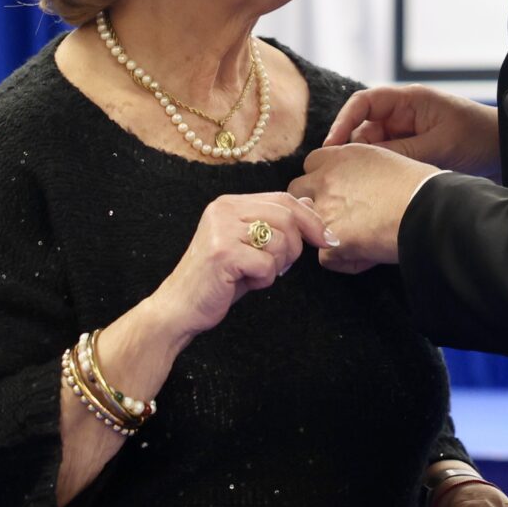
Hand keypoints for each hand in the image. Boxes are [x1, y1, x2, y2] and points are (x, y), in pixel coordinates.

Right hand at [152, 194, 330, 337]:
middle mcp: (224, 209)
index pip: (283, 199)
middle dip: (295, 246)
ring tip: (255, 274)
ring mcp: (222, 230)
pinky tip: (245, 283)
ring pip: (280, 241)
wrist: (180, 307)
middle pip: (287, 217)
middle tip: (280, 266)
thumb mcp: (250, 247)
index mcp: (230, 203)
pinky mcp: (223, 253)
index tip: (327, 239)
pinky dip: (264, 280)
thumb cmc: (219, 279)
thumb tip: (310, 204)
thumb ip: (275, 224)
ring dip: (277, 266)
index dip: (310, 219)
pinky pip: (267, 264)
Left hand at [288, 145, 440, 274]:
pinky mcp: (330, 241)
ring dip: (322, 233)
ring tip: (354, 239)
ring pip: (304, 225)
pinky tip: (367, 257)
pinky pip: (325, 258)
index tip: (338, 191)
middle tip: (337, 216)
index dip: (322, 179)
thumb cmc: (422, 187)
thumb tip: (358, 187)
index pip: (311, 163)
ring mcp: (325, 210)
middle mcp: (327, 178)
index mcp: (343, 156)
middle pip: (297, 190)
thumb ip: (362, 171)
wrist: (429, 210)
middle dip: (311, 204)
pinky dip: (344, 261)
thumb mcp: (388, 161)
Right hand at [324, 84, 500, 178]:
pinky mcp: (412, 151)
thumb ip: (402, 152)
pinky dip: (379, 172)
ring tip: (357, 187)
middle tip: (341, 177)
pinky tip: (374, 189)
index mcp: (409, 100)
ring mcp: (406, 133)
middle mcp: (403, 114)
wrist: (506, 151)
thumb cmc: (478, 137)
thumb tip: (366, 164)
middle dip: (351, 150)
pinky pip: (387, 159)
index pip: (363, 103)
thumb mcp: (439, 145)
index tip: (332, 146)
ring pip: (372, 148)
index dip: (343, 122)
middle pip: (362, 129)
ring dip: (365, 165)